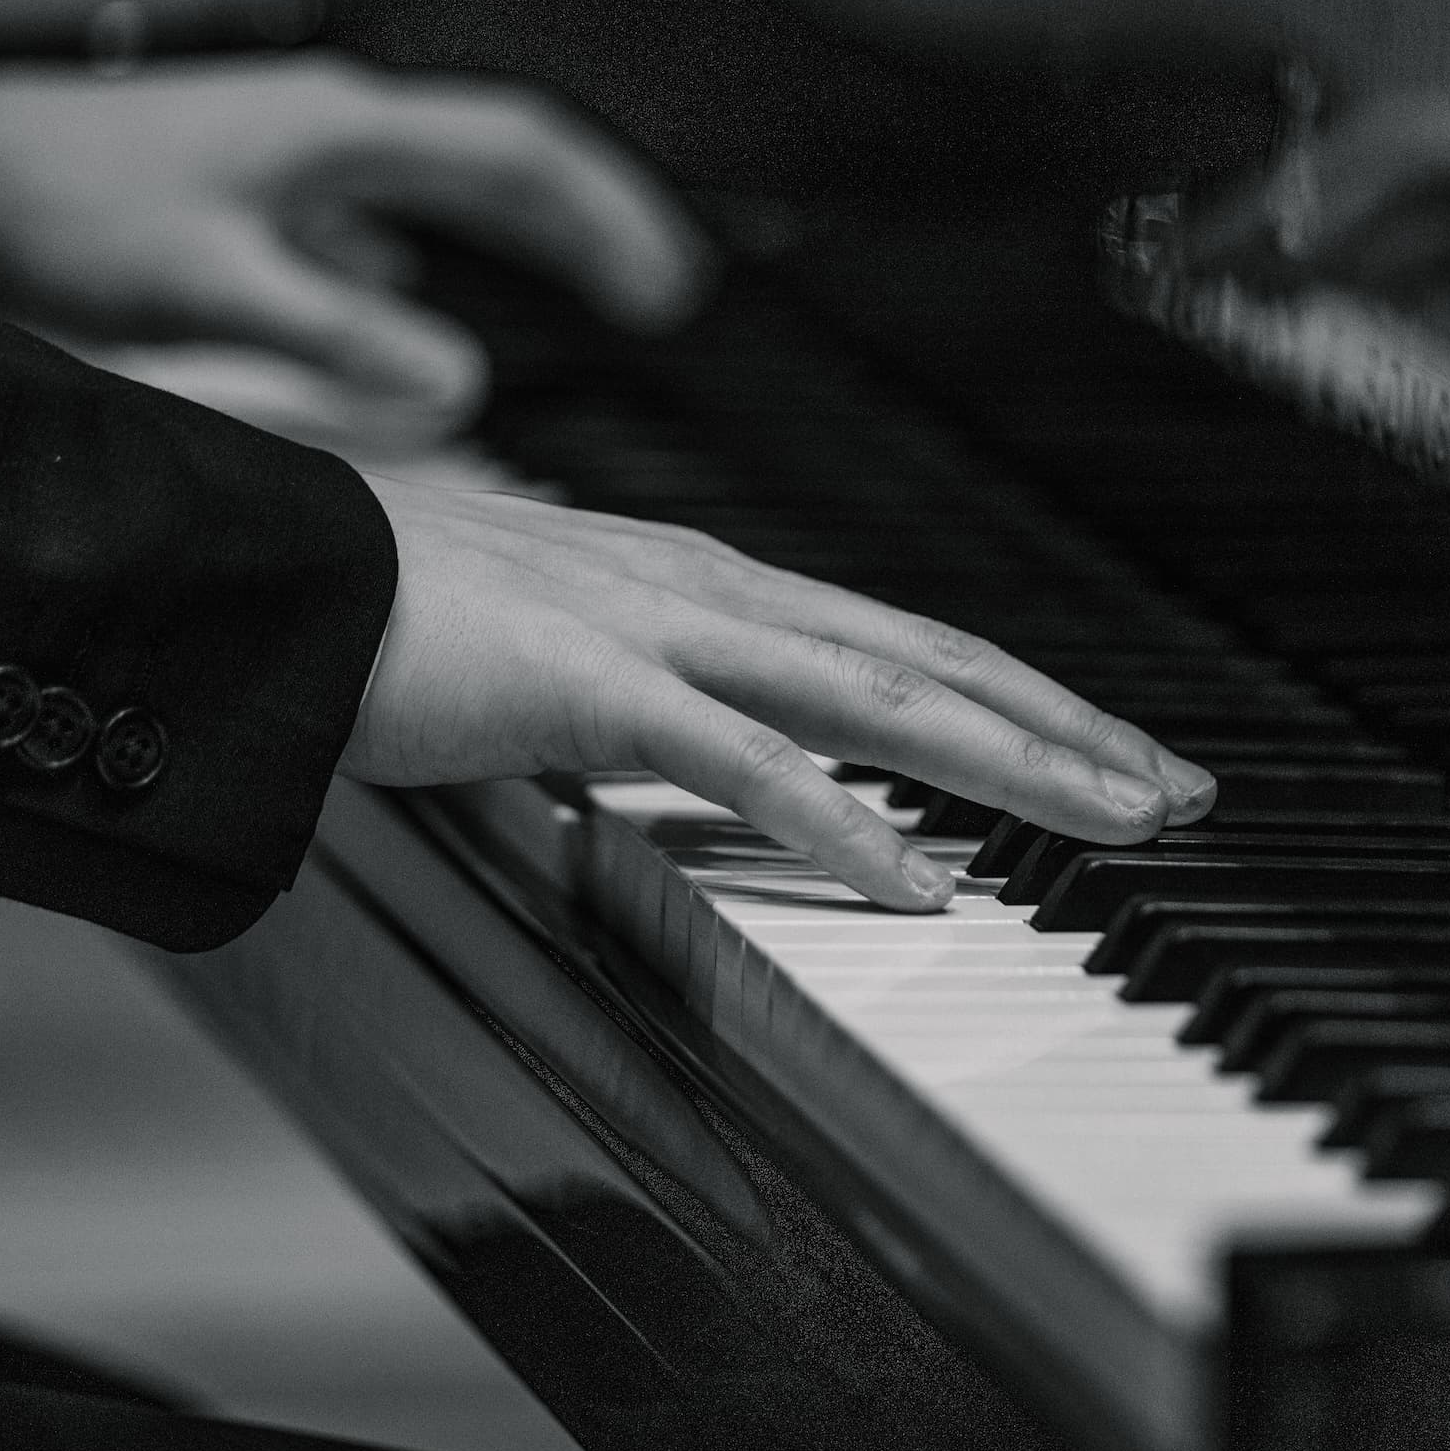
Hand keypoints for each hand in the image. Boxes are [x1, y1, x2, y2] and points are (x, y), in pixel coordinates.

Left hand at [0, 54, 710, 449]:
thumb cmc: (66, 214)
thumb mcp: (213, 286)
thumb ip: (338, 338)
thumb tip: (456, 384)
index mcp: (342, 133)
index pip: (519, 157)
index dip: (605, 218)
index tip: (665, 285)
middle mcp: (333, 129)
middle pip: (501, 162)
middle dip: (590, 223)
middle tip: (660, 293)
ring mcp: (299, 155)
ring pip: (447, 184)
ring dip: (523, 235)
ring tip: (584, 291)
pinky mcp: (260, 188)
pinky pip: (383, 213)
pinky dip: (437, 255)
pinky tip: (426, 303)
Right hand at [344, 482, 1218, 909]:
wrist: (271, 572)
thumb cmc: (395, 616)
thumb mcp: (562, 661)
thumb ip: (653, 704)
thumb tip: (728, 762)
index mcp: (706, 584)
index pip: (905, 645)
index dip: (1026, 700)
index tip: (1117, 755)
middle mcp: (709, 588)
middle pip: (932, 661)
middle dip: (1069, 730)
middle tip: (1178, 793)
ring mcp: (656, 627)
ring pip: (876, 698)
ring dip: (1010, 765)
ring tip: (1117, 824)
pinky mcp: (590, 682)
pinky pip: (742, 761)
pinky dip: (844, 821)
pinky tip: (921, 878)